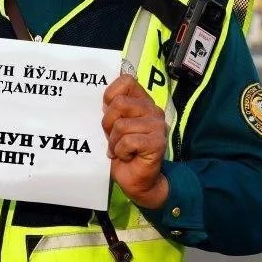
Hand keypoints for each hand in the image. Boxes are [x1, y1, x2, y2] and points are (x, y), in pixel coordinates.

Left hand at [101, 75, 168, 209]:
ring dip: (114, 142)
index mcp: (142, 102)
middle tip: (113, 137)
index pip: (127, 81)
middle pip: (120, 103)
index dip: (111, 95)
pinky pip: (128, 141)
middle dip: (108, 123)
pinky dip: (121, 151)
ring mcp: (157, 126)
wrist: (137, 180)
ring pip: (122, 125)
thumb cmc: (123, 151)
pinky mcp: (157, 143)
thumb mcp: (113, 126)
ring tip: (120, 149)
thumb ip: (112, 110)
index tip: (108, 111)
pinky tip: (126, 156)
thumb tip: (104, 99)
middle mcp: (153, 110)